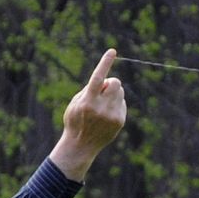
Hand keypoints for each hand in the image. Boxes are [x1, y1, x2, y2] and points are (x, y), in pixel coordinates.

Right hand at [49, 49, 126, 180]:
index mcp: (88, 101)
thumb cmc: (76, 120)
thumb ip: (90, 89)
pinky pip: (122, 103)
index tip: (112, 51)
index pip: (98, 78)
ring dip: (113, 93)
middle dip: (110, 82)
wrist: (81, 146)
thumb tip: (106, 81)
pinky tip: (107, 114)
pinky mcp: (119, 121)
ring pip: (120, 92)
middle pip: (115, 83)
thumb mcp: (76, 102)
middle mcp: (101, 108)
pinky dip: (116, 103)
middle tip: (102, 91)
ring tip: (103, 105)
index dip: (105, 63)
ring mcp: (112, 116)